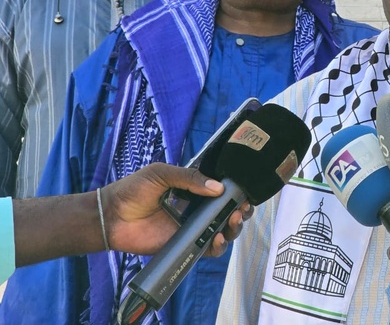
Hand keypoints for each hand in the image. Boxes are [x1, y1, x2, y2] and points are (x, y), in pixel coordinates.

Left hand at [101, 163, 252, 255]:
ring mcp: (191, 229)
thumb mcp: (161, 174)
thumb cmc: (133, 190)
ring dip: (233, 228)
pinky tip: (217, 238)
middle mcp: (196, 209)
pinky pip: (206, 249)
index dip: (236, 192)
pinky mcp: (184, 247)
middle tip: (241, 208)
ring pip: (222, 231)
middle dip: (240, 211)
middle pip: (227, 212)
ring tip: (232, 221)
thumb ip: (189, 178)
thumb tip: (218, 188)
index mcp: (193, 189)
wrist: (111, 216)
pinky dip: (217, 246)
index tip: (244, 192)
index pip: (222, 191)